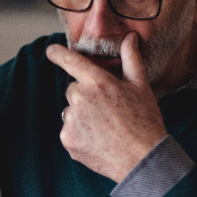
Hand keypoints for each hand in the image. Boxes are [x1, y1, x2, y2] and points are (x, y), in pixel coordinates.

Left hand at [47, 32, 167, 181]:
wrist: (142, 159)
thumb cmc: (145, 120)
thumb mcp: (141, 87)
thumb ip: (131, 59)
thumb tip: (130, 37)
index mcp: (97, 82)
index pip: (72, 62)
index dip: (59, 54)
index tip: (51, 51)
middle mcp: (80, 98)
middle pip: (73, 90)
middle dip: (86, 96)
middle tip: (107, 111)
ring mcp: (72, 120)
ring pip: (71, 112)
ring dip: (82, 117)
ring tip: (105, 129)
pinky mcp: (68, 139)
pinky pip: (69, 131)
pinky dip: (80, 135)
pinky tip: (98, 140)